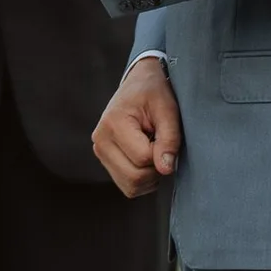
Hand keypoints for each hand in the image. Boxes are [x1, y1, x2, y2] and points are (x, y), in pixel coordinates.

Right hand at [93, 57, 180, 196]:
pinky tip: (147, 158)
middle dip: (156, 169)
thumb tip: (165, 169)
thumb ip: (169, 138)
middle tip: (163, 147)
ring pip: (130, 186)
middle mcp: (100, 140)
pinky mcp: (105, 161)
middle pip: (134, 177)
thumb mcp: (167, 108)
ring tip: (155, 151)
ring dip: (150, 177)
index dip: (163, 152)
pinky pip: (128, 186)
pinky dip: (143, 180)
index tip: (166, 135)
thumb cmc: (154, 92)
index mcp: (113, 123)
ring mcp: (100, 152)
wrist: (139, 83)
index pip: (143, 158)